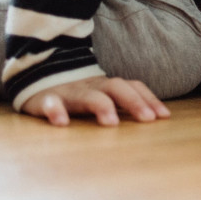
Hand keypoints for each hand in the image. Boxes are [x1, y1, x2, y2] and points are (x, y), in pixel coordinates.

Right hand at [20, 75, 170, 126]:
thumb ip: (123, 102)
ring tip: (112, 122)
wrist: (36, 76)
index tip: (164, 116)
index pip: (132, 87)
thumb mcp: (101, 95)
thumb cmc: (78, 93)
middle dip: (133, 102)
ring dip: (101, 106)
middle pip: (115, 87)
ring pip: (86, 96)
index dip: (149, 99)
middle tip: (148, 119)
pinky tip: (61, 123)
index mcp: (106, 86)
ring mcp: (69, 92)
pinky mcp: (45, 99)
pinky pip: (50, 103)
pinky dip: (55, 111)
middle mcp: (91, 86)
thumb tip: (157, 117)